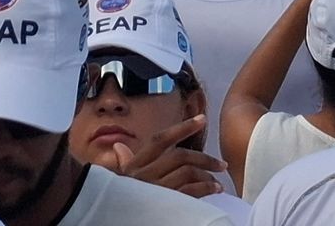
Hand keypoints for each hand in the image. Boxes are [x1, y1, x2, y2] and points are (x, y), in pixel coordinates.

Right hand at [109, 115, 225, 198]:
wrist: (113, 219)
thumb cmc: (119, 200)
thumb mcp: (119, 181)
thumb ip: (124, 163)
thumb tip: (119, 146)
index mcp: (135, 166)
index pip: (160, 140)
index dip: (182, 128)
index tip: (202, 119)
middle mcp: (144, 175)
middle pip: (180, 156)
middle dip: (205, 158)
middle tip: (221, 164)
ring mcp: (155, 190)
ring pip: (187, 173)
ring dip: (207, 176)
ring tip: (217, 181)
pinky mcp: (165, 206)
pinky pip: (190, 192)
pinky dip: (206, 189)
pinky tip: (214, 190)